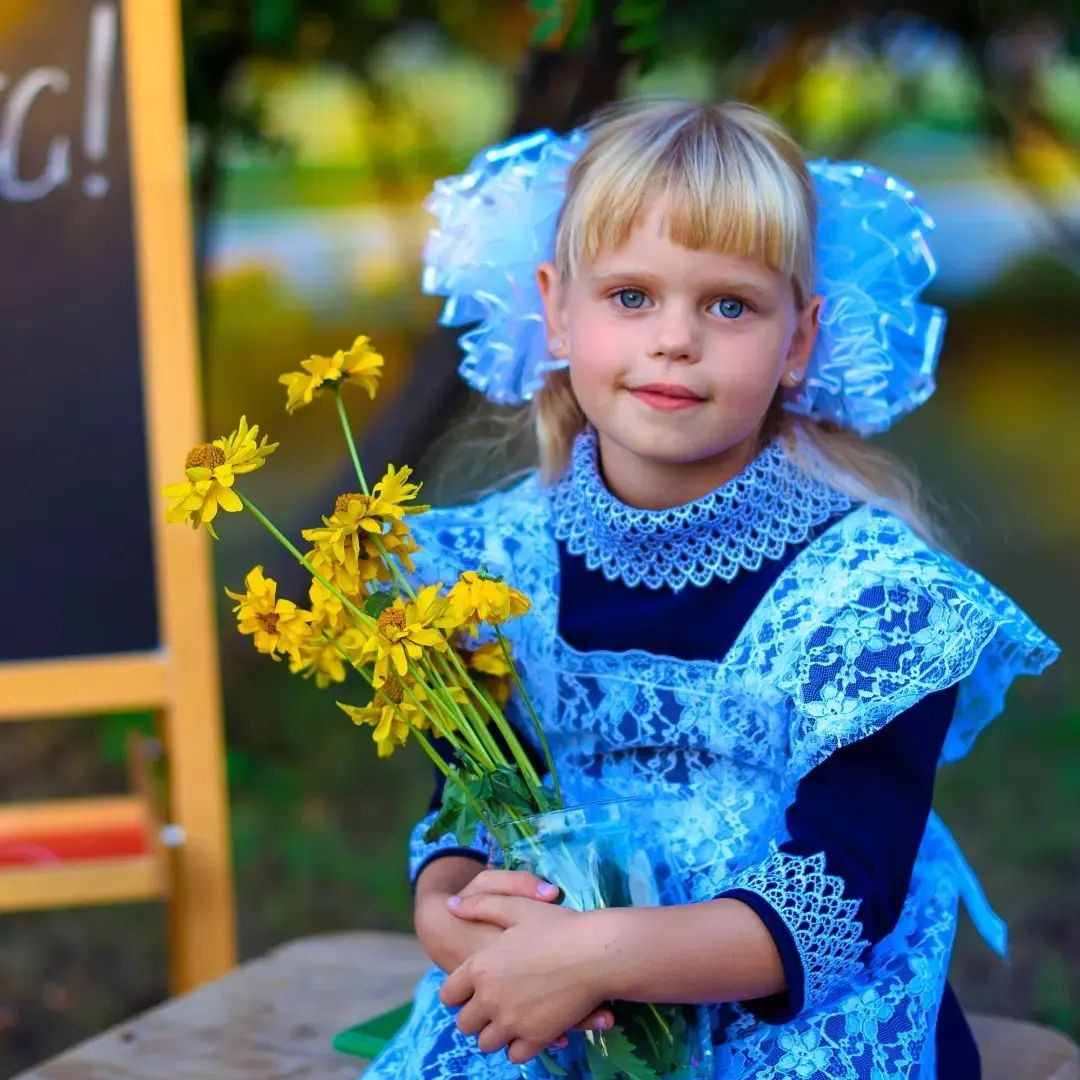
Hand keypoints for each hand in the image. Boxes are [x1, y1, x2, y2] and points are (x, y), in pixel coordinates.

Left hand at [440, 893, 610, 1063]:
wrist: (596, 952)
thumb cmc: (557, 926)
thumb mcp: (517, 907)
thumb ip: (480, 905)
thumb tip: (449, 905)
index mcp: (480, 967)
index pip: (448, 995)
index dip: (459, 993)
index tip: (473, 989)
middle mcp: (490, 998)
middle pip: (464, 1024)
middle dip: (476, 1016)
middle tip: (494, 1004)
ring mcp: (512, 1021)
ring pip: (486, 1043)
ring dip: (496, 1033)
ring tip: (512, 1018)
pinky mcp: (535, 1038)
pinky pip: (515, 1055)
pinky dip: (520, 1046)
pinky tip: (530, 1029)